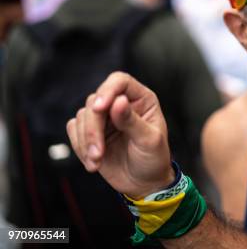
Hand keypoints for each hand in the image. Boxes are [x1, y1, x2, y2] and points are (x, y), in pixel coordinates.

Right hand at [66, 72, 174, 198]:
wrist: (144, 183)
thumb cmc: (154, 159)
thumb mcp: (149, 141)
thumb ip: (133, 121)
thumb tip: (118, 101)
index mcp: (141, 99)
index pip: (120, 81)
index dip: (107, 91)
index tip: (99, 109)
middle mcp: (120, 104)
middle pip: (95, 101)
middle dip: (93, 128)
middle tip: (98, 153)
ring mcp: (104, 118)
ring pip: (82, 116)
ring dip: (86, 141)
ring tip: (97, 161)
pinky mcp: (90, 132)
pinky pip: (74, 130)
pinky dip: (79, 146)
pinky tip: (93, 162)